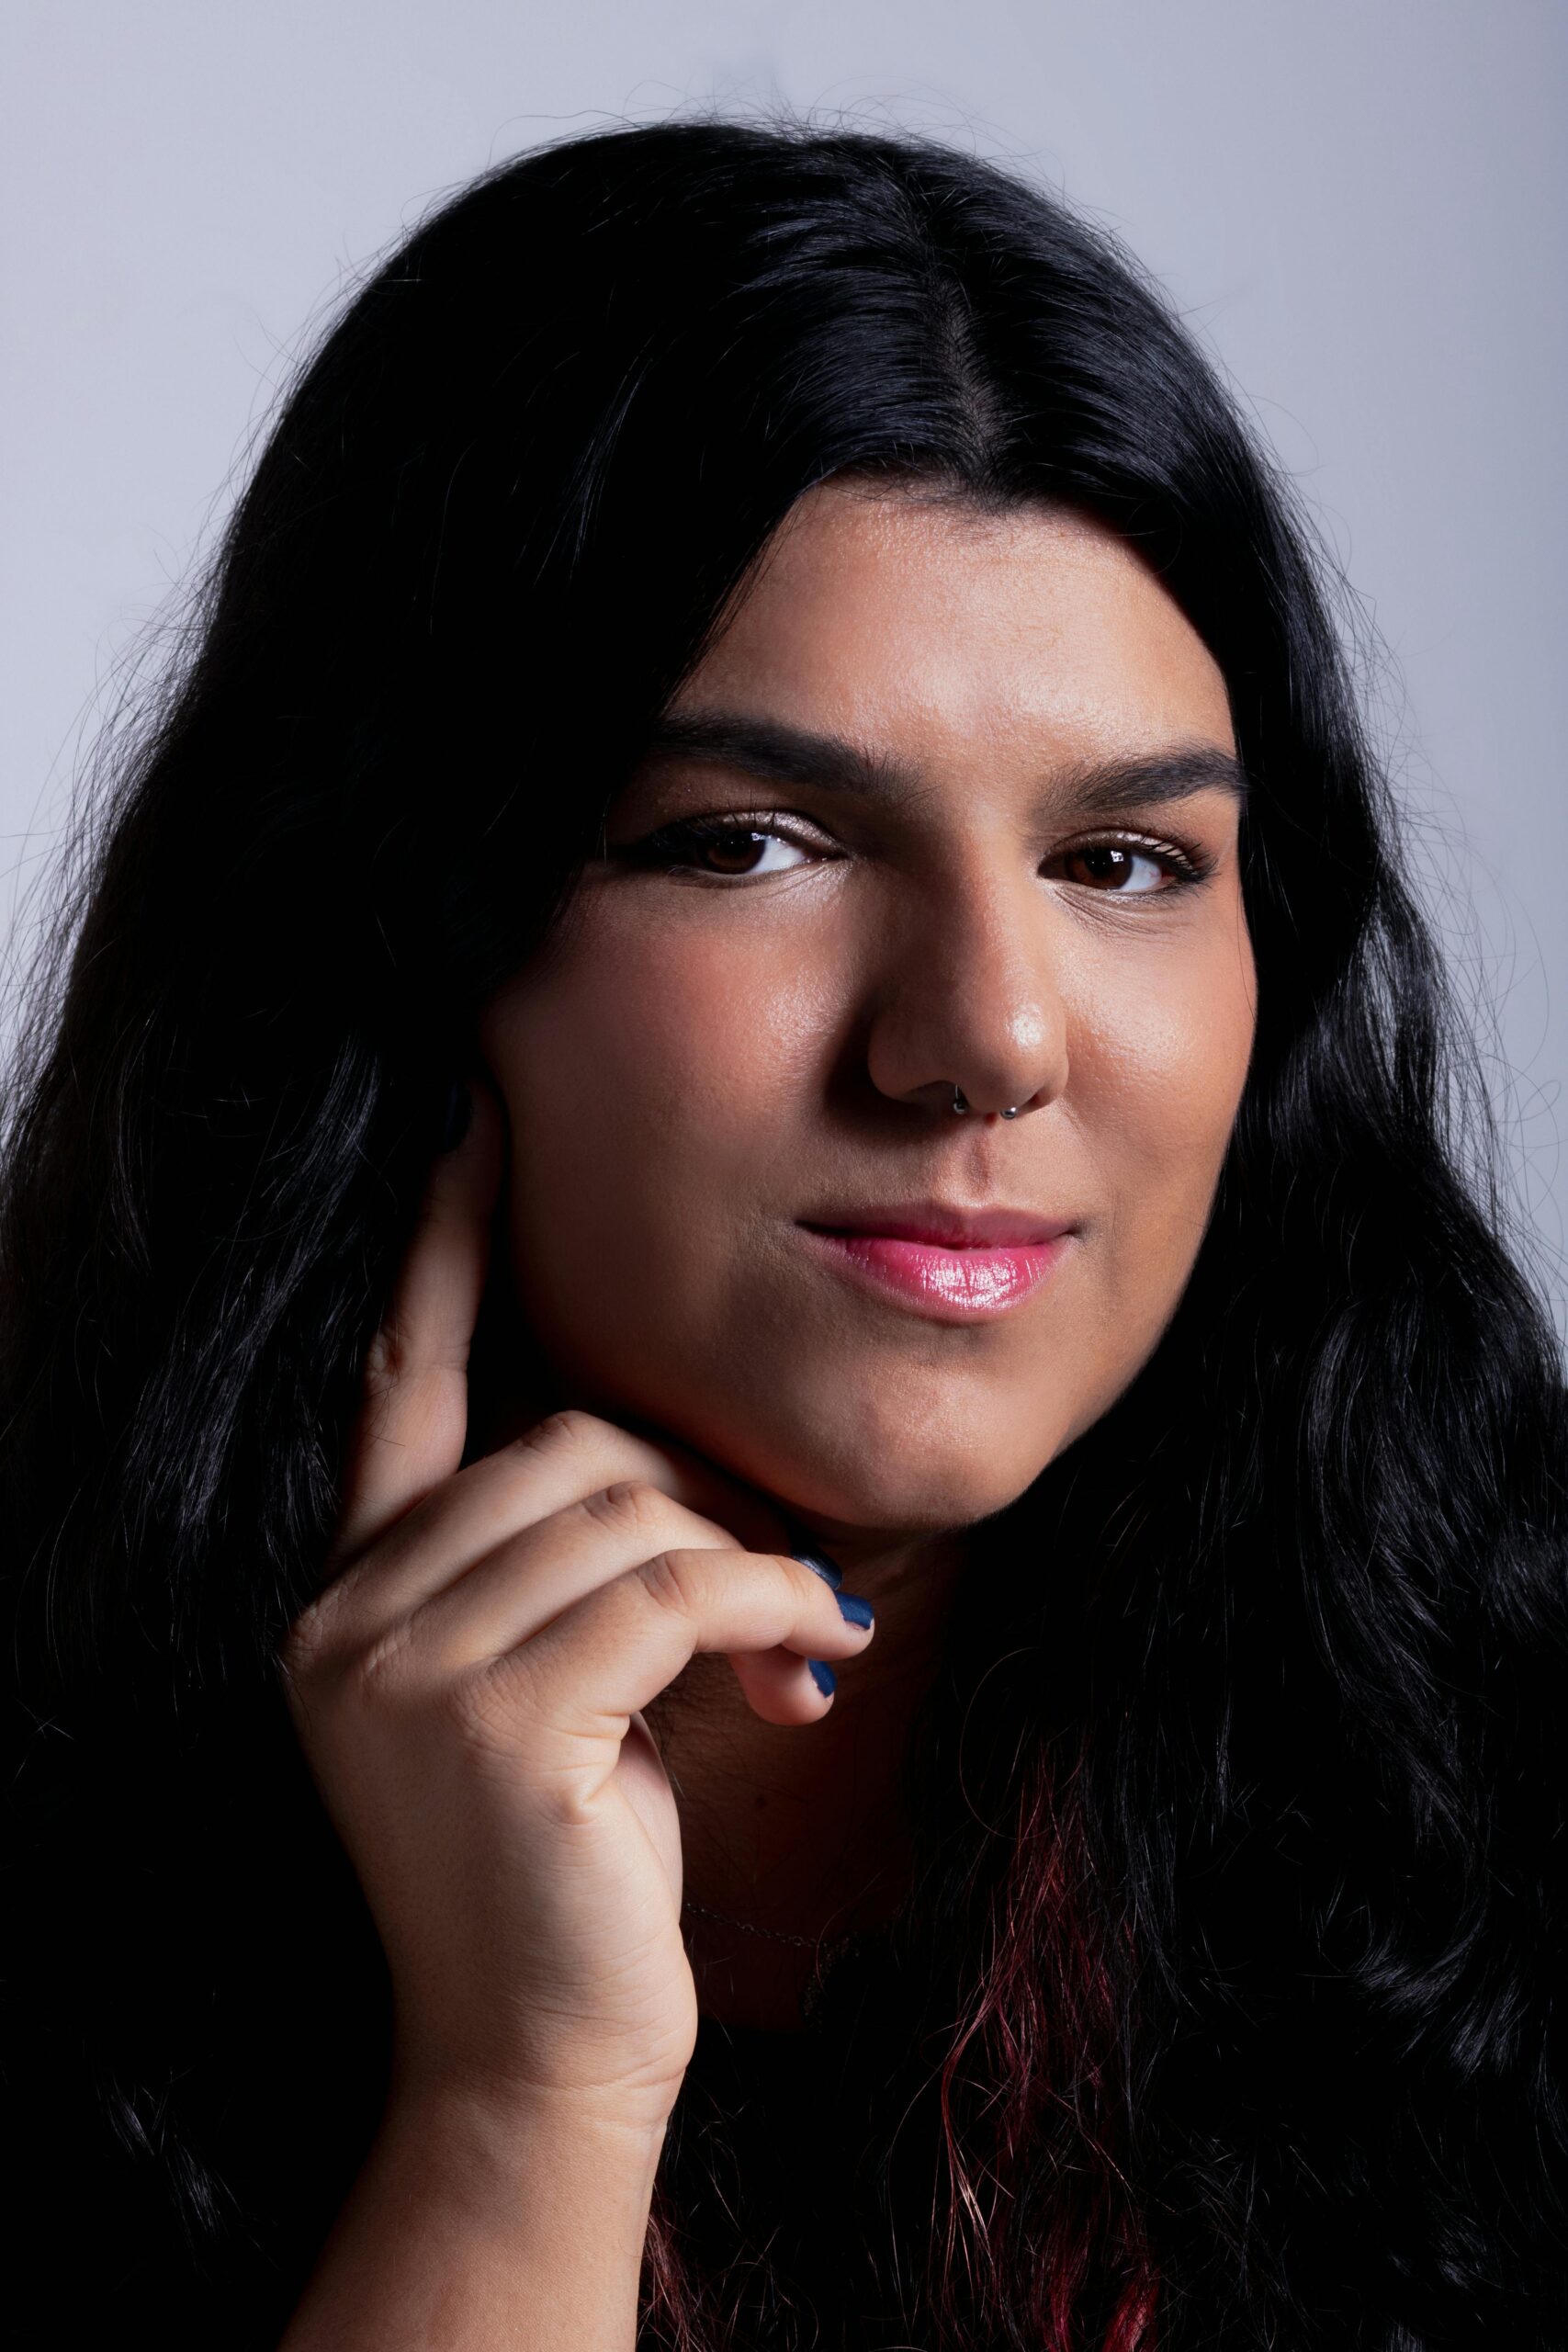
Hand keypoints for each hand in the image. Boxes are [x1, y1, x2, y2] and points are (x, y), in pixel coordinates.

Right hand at [278, 1074, 874, 2137]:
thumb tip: (699, 1483)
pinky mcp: (496, 1721)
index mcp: (350, 1592)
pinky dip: (776, 1606)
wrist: (536, 2063)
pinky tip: (819, 1660)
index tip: (474, 1118)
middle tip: (788, 1571)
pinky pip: (678, 1588)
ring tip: (809, 1631)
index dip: (439, 1247)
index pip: (396, 1380)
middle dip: (703, 1487)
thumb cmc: (569, 1870)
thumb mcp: (558, 1692)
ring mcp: (404, 1668)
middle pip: (567, 1440)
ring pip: (628, 1506)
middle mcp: (347, 1615)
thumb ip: (581, 1571)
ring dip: (754, 1556)